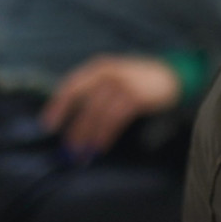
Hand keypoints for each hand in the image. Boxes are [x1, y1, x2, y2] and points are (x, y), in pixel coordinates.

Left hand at [41, 55, 180, 159]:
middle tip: (67, 149)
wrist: (173, 75)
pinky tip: (101, 147)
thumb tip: (72, 117)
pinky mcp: (136, 97)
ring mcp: (123, 84)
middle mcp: (108, 73)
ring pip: (98, 114)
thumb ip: (95, 90)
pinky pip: (115, 120)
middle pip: (83, 103)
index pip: (71, 86)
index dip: (57, 106)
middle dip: (74, 128)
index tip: (47, 125)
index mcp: (99, 67)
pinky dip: (106, 135)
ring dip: (88, 136)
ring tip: (83, 154)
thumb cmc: (138, 80)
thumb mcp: (114, 76)